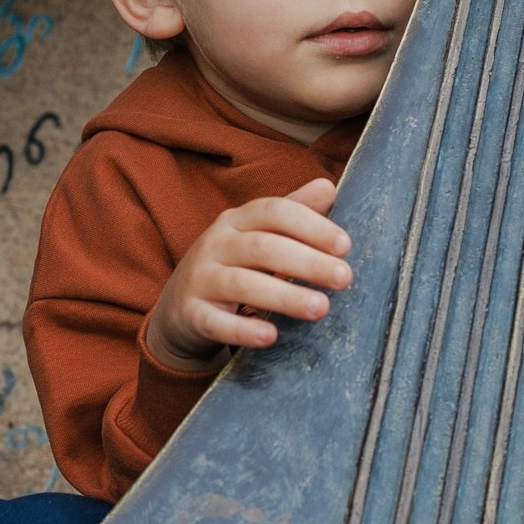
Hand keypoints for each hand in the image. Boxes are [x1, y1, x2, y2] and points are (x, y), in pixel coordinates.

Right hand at [145, 176, 351, 364]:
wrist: (179, 307)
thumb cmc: (232, 266)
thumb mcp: (257, 235)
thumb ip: (292, 213)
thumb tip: (328, 187)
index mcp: (236, 220)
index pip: (274, 211)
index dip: (310, 225)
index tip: (345, 246)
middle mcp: (216, 244)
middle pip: (262, 247)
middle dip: (307, 262)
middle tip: (344, 278)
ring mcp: (200, 279)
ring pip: (241, 284)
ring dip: (284, 296)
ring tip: (321, 309)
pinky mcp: (192, 314)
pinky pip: (216, 322)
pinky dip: (243, 330)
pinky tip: (271, 336)